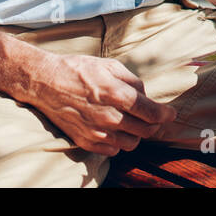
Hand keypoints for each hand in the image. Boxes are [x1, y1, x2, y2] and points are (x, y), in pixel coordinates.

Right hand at [29, 53, 178, 156]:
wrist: (45, 83)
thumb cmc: (78, 70)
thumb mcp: (110, 65)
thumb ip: (133, 81)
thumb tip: (145, 96)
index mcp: (117, 94)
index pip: (151, 112)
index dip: (165, 115)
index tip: (170, 114)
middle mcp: (109, 116)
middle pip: (145, 130)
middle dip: (154, 124)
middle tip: (153, 117)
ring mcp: (97, 132)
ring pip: (131, 143)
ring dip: (136, 134)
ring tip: (130, 121)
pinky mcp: (86, 142)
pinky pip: (113, 151)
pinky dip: (118, 142)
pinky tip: (114, 129)